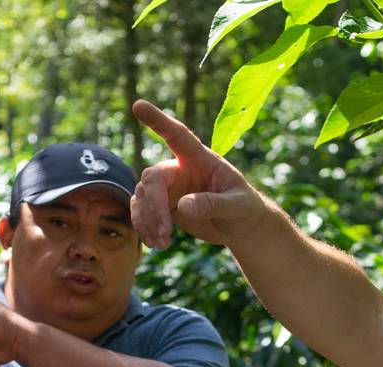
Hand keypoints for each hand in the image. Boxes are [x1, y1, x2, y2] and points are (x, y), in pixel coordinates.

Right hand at [131, 100, 266, 249]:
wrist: (241, 226)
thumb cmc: (244, 208)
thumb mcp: (237, 206)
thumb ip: (213, 204)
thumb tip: (184, 206)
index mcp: (200, 159)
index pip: (177, 135)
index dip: (158, 120)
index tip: (138, 105)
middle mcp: (180, 169)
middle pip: (153, 178)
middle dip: (154, 206)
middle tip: (164, 231)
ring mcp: (170, 188)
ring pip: (142, 196)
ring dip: (146, 220)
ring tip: (161, 243)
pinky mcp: (164, 207)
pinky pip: (142, 212)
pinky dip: (144, 228)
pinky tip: (156, 244)